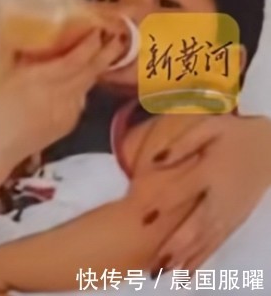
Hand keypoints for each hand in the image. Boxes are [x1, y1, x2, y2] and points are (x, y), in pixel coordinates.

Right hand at [0, 27, 125, 177]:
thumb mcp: (0, 74)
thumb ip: (19, 55)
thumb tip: (33, 34)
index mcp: (38, 80)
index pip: (74, 60)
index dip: (89, 45)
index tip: (97, 29)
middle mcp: (58, 96)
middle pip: (89, 72)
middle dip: (105, 54)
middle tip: (117, 37)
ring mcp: (66, 112)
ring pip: (88, 86)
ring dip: (97, 69)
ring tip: (104, 53)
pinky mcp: (68, 125)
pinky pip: (80, 100)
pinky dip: (83, 86)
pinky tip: (80, 79)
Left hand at [149, 115, 270, 271]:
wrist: (270, 147)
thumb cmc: (233, 134)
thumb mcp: (208, 128)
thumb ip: (182, 144)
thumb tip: (156, 160)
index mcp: (211, 173)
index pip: (182, 191)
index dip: (162, 204)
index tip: (143, 218)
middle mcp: (221, 198)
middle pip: (195, 226)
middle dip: (175, 246)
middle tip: (155, 263)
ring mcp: (230, 212)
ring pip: (206, 240)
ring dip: (186, 258)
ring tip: (166, 273)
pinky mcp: (235, 220)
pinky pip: (216, 242)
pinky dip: (202, 258)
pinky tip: (188, 273)